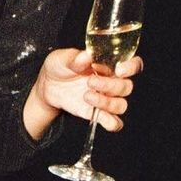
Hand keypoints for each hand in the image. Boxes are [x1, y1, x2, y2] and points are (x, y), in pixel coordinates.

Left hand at [23, 48, 142, 140]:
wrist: (47, 86)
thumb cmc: (59, 67)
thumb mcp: (61, 58)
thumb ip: (74, 58)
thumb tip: (85, 56)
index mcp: (109, 64)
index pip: (133, 65)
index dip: (132, 67)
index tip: (119, 69)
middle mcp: (112, 82)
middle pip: (126, 86)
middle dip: (110, 85)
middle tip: (90, 82)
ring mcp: (107, 99)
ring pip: (121, 105)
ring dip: (106, 102)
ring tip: (86, 96)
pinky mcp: (99, 113)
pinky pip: (115, 123)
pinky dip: (110, 122)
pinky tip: (97, 114)